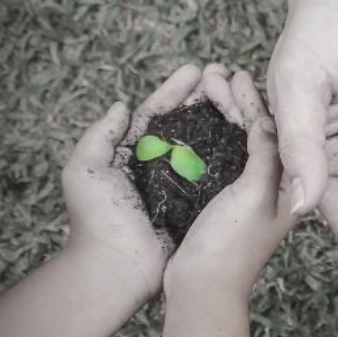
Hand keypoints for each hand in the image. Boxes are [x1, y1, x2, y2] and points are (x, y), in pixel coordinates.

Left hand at [64, 63, 239, 296]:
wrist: (117, 266)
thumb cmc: (97, 219)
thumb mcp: (86, 170)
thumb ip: (100, 135)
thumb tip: (121, 105)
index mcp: (133, 153)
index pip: (156, 113)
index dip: (176, 90)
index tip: (196, 70)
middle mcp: (162, 165)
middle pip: (187, 123)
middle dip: (205, 97)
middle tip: (226, 75)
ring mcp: (184, 183)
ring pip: (208, 142)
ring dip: (223, 118)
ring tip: (242, 95)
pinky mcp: (202, 201)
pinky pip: (222, 171)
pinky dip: (236, 151)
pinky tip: (251, 132)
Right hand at [164, 71, 293, 292]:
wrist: (202, 289)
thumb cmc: (230, 246)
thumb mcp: (253, 195)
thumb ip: (266, 158)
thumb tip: (268, 121)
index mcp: (292, 184)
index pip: (280, 131)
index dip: (256, 100)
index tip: (234, 74)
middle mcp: (279, 185)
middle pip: (264, 131)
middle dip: (241, 101)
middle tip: (215, 72)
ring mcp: (257, 192)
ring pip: (248, 139)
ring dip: (230, 112)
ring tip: (207, 84)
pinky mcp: (238, 199)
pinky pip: (235, 154)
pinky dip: (224, 131)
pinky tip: (208, 116)